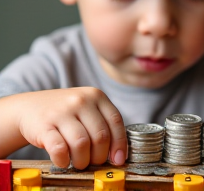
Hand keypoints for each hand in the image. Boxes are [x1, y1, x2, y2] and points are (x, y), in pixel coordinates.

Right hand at [8, 87, 126, 168]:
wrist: (30, 106)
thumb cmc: (66, 112)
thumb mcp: (88, 108)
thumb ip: (103, 124)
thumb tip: (118, 155)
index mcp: (96, 95)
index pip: (115, 121)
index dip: (120, 143)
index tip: (119, 160)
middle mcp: (81, 100)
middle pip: (101, 136)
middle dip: (100, 156)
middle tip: (93, 161)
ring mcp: (62, 111)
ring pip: (82, 144)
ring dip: (82, 160)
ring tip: (79, 162)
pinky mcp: (44, 124)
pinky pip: (59, 149)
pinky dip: (64, 160)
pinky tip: (63, 160)